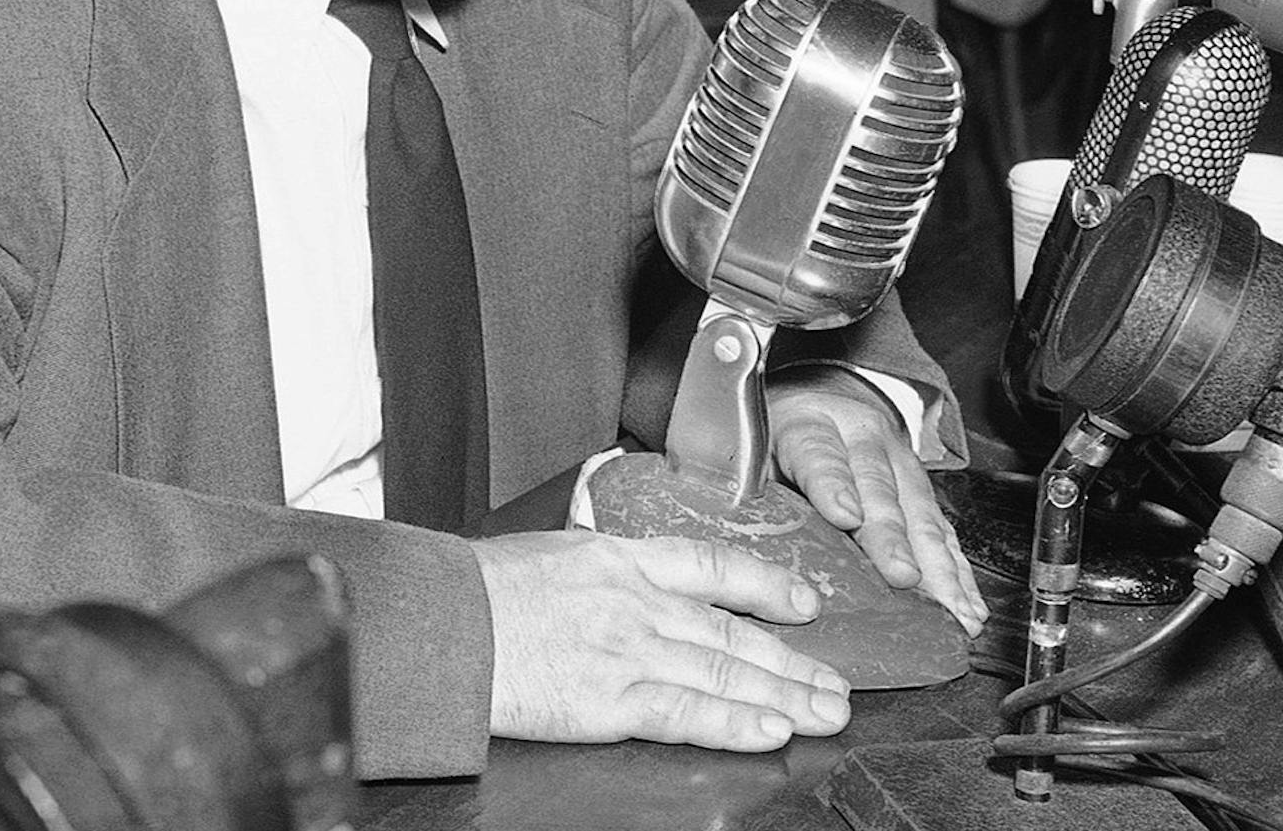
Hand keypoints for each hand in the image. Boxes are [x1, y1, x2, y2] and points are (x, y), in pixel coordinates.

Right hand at [474, 528, 851, 749]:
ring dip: (784, 695)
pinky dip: (734, 721)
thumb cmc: (480, 590)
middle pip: (733, 630)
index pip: (710, 565)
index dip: (765, 584)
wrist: (444, 621)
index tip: (803, 601)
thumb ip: (598, 567)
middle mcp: (635, 600)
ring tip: (825, 712)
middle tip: (839, 683)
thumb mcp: (550, 552)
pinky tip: (770, 730)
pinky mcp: (611, 699)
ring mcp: (628, 649)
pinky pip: (687, 712)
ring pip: (725, 671)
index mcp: (618, 558)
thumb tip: (621, 576)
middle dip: (793, 660)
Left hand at [767, 371, 987, 635]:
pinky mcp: (920, 488)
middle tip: (903, 576)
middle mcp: (859, 438)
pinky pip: (942, 530)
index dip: (833, 485)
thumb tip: (734, 537)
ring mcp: (897, 461)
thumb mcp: (751, 447)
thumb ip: (748, 487)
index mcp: (808, 425)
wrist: (820, 396)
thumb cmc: (778, 434)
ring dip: (937, 564)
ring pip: (920, 512)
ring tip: (949, 606)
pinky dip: (957, 570)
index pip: (819, 454)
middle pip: (878, 488)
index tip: (844, 515)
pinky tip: (966, 604)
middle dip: (893, 537)